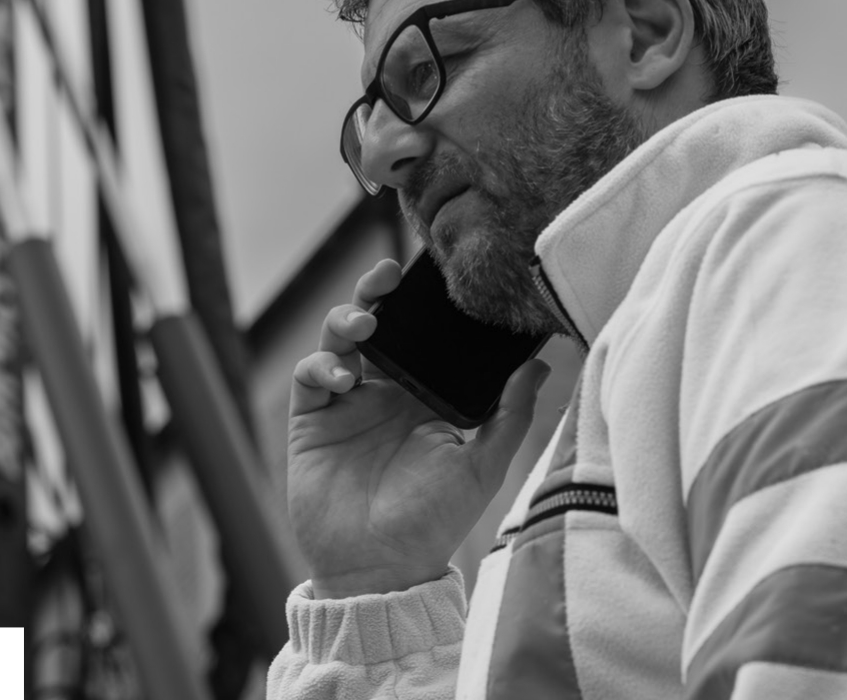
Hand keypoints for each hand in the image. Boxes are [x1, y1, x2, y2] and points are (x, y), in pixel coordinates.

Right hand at [287, 258, 550, 597]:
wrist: (383, 571)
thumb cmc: (435, 522)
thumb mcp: (481, 466)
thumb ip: (509, 415)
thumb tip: (538, 366)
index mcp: (421, 395)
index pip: (419, 334)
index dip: (419, 303)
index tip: (429, 275)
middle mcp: (381, 392)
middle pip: (373, 323)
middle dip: (374, 293)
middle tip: (387, 278)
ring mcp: (344, 405)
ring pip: (336, 339)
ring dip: (346, 320)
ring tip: (365, 326)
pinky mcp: (312, 422)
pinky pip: (309, 378)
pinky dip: (321, 366)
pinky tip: (343, 377)